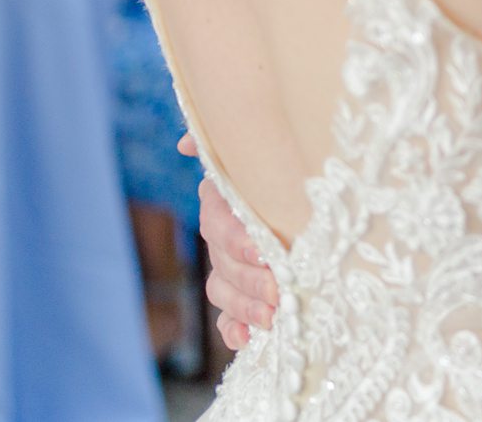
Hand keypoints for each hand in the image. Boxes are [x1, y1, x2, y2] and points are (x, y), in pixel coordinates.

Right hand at [186, 133, 275, 347]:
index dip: (237, 240)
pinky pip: (227, 318)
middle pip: (223, 265)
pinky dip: (234, 330)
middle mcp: (220, 237)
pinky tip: (248, 339)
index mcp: (222, 202)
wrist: (296, 188)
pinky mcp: (239, 295)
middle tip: (279, 289)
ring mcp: (226, 268)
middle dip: (251, 280)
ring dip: (246, 308)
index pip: (218, 224)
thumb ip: (219, 143)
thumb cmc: (277, 164)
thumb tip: (186, 143)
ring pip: (224, 292)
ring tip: (272, 316)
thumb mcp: (255, 150)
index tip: (263, 250)